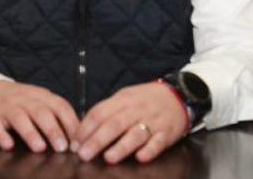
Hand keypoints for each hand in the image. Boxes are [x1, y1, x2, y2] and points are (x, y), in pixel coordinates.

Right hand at [0, 80, 78, 152]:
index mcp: (42, 96)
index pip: (60, 106)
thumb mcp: (40, 102)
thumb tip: (77, 136)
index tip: (77, 141)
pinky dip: (2, 135)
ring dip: (30, 133)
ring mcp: (7, 107)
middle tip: (61, 147)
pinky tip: (8, 145)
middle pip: (41, 112)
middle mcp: (25, 99)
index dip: (71, 123)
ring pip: (19, 118)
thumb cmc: (21, 102)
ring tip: (39, 148)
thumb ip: (57, 115)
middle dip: (53, 130)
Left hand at [72, 81, 187, 163]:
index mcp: (122, 100)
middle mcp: (136, 110)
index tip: (75, 143)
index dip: (85, 129)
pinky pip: (158, 142)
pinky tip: (140, 157)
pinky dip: (149, 150)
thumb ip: (106, 111)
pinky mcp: (166, 133)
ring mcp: (152, 121)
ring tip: (108, 158)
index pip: (100, 113)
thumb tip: (83, 130)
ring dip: (121, 146)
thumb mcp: (124, 98)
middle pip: (114, 124)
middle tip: (84, 155)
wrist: (177, 94)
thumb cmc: (145, 100)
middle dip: (97, 140)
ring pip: (135, 134)